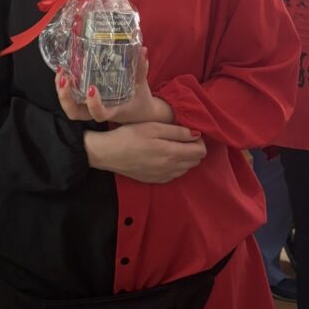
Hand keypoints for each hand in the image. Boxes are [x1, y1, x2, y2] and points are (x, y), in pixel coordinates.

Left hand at [56, 49, 172, 125]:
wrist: (139, 112)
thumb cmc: (139, 100)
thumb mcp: (141, 85)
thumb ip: (141, 69)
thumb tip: (142, 50)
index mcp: (112, 110)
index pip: (99, 114)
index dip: (93, 105)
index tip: (92, 88)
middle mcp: (97, 112)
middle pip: (74, 113)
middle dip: (65, 98)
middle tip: (65, 79)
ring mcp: (89, 108)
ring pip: (69, 107)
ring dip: (61, 92)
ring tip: (61, 73)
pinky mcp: (85, 102)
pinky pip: (71, 98)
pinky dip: (64, 87)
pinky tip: (63, 72)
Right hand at [84, 121, 205, 183]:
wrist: (108, 154)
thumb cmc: (129, 136)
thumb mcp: (153, 127)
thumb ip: (177, 131)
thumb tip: (196, 134)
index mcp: (172, 153)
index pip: (200, 152)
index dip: (199, 140)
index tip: (189, 132)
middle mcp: (171, 169)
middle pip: (196, 162)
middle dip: (194, 149)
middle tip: (182, 137)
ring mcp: (163, 177)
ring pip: (186, 169)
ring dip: (185, 158)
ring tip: (173, 145)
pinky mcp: (155, 180)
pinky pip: (174, 175)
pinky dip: (176, 166)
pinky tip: (164, 156)